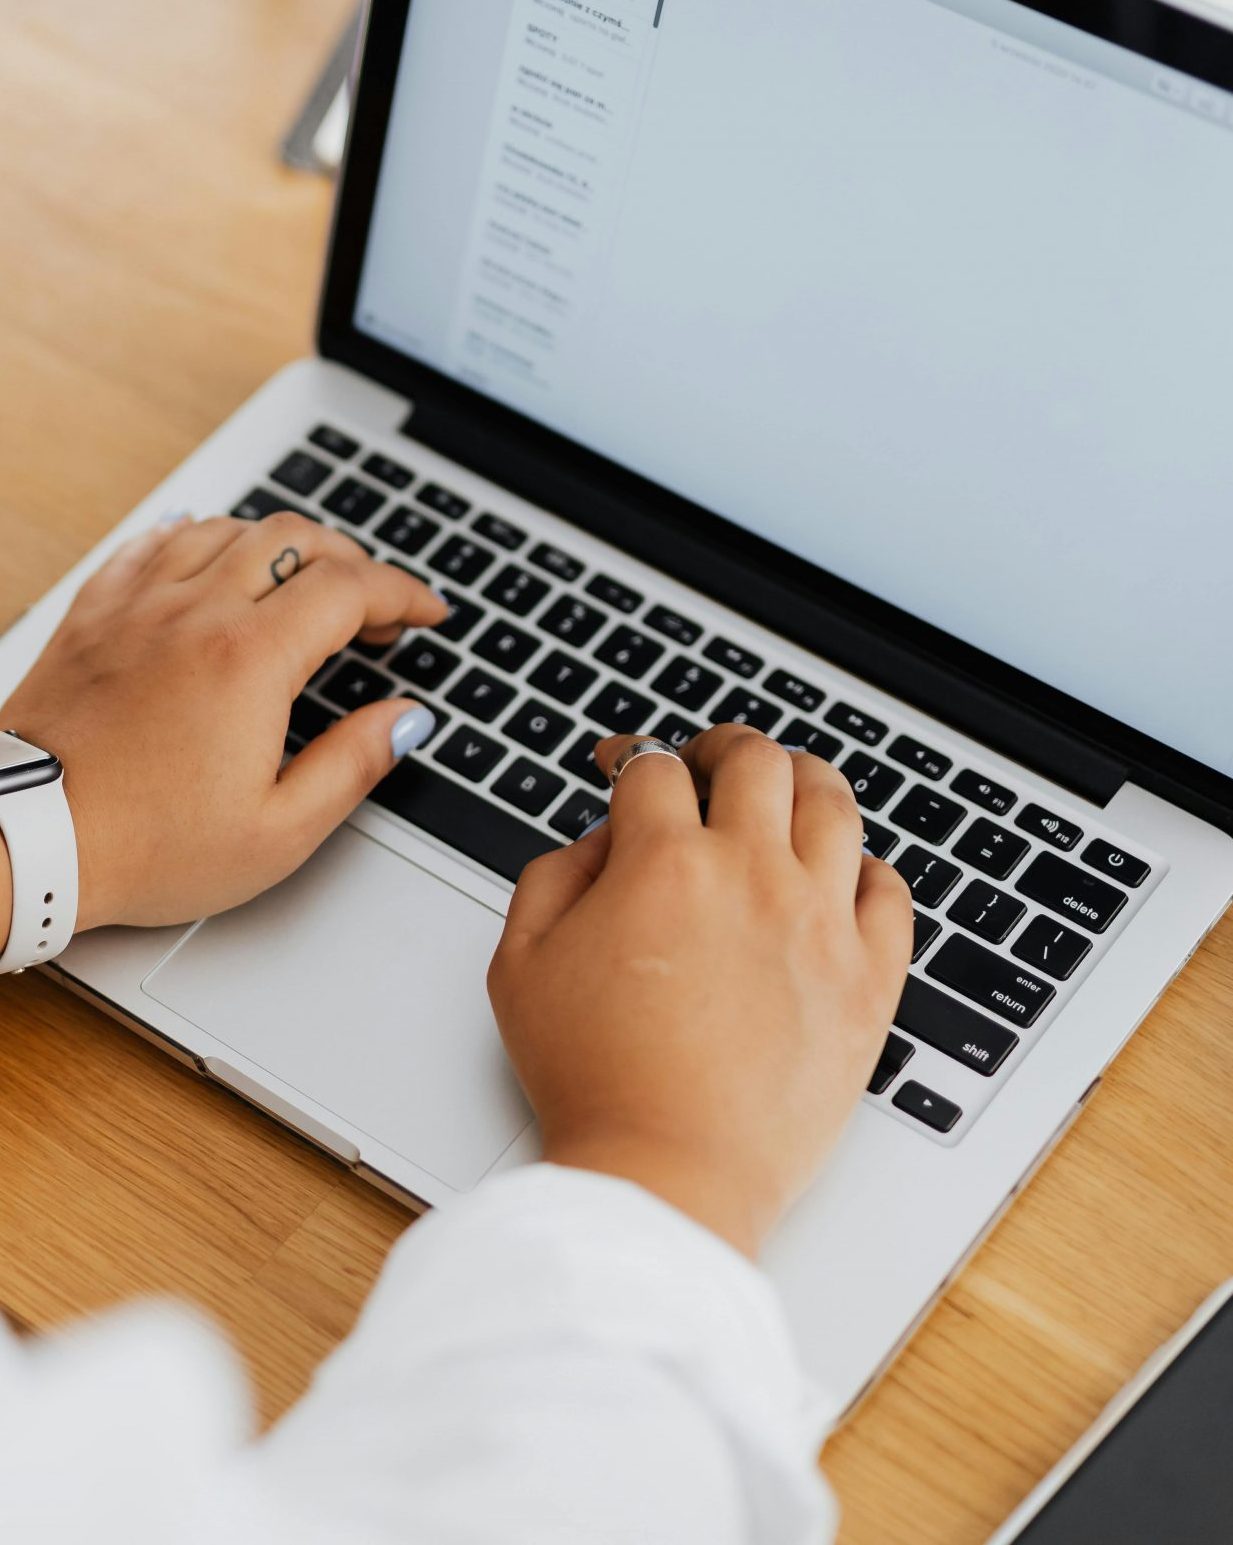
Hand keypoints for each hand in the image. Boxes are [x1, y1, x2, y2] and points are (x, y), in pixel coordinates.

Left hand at [0, 512, 446, 937]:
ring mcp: (139, 605)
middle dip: (352, 561)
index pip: (351, 589)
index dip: (404, 594)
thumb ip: (353, 765)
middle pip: (295, 539)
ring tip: (303, 582)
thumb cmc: (145, 847)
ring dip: (281, 545)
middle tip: (374, 607)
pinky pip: (153, 542)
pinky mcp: (94, 613)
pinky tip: (209, 556)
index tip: (426, 613)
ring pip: (226, 528)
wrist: (26, 840)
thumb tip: (404, 720)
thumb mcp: (278, 831)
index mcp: (250, 660)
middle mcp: (195, 613)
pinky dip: (198, 538)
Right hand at [489, 728, 912, 1256]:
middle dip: (723, 746)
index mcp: (665, 864)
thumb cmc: (593, 1080)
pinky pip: (890, 892)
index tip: (625, 768)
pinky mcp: (869, 980)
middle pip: (757, 759)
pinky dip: (866, 869)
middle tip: (708, 762)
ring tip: (784, 791)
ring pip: (834, 803)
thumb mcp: (521, 963)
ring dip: (802, 780)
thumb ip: (553, 874)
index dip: (631, 755)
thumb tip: (602, 837)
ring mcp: (821, 924)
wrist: (665, 1175)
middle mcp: (753, 875)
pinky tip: (840, 875)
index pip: (656, 768)